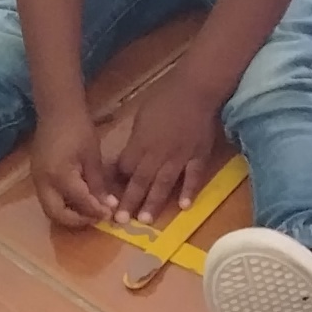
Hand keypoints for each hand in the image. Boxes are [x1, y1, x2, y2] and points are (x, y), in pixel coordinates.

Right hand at [30, 101, 112, 229]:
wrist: (57, 110)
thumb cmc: (79, 128)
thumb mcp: (93, 157)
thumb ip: (98, 184)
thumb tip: (108, 207)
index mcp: (59, 175)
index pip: (79, 202)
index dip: (95, 211)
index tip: (109, 214)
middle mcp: (43, 182)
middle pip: (56, 214)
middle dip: (77, 221)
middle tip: (95, 218)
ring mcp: (36, 180)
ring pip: (50, 209)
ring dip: (68, 215)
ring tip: (88, 211)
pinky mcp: (36, 176)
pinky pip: (48, 199)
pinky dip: (62, 205)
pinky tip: (78, 201)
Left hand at [99, 74, 227, 224]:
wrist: (196, 89)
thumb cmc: (165, 96)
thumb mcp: (141, 115)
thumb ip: (137, 139)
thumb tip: (132, 154)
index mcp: (141, 142)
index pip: (125, 168)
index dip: (118, 181)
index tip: (113, 193)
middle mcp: (157, 154)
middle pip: (140, 181)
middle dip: (130, 202)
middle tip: (121, 222)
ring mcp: (179, 157)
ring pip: (164, 184)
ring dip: (154, 203)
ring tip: (146, 220)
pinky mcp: (198, 156)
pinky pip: (193, 177)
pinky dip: (189, 192)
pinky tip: (184, 207)